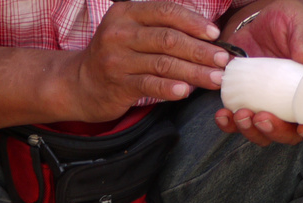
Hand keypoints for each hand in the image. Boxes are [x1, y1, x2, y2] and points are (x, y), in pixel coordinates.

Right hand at [70, 1, 230, 120]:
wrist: (80, 83)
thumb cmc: (117, 56)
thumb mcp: (132, 31)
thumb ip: (161, 26)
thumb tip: (205, 30)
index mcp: (127, 12)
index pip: (166, 11)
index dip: (193, 21)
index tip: (215, 34)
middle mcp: (120, 32)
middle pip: (168, 38)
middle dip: (200, 50)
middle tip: (223, 60)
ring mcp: (117, 59)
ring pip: (163, 63)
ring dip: (193, 72)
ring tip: (215, 79)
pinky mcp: (117, 84)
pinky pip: (149, 85)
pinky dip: (170, 88)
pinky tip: (186, 91)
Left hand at [213, 0, 302, 145]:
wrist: (259, 19)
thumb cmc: (287, 21)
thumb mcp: (299, 25)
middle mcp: (290, 104)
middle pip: (289, 133)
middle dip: (275, 132)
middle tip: (260, 117)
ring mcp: (267, 106)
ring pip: (262, 133)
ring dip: (251, 131)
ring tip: (240, 114)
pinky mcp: (245, 101)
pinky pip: (237, 122)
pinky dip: (229, 124)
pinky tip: (223, 115)